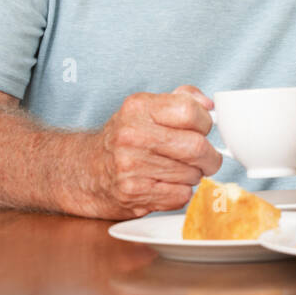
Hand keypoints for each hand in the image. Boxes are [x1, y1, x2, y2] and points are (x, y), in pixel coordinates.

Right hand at [79, 85, 221, 218]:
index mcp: (139, 108)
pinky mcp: (133, 193)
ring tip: (177, 170)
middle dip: (210, 156)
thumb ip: (182, 99)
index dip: (205, 123)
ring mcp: (131, 166)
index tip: (203, 129)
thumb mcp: (147, 108)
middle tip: (206, 158)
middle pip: (196, 147)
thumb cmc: (125, 138)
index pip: (191, 111)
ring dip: (194, 175)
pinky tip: (166, 184)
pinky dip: (181, 192)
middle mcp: (132, 135)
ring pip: (192, 174)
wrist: (85, 171)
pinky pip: (181, 195)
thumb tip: (210, 105)